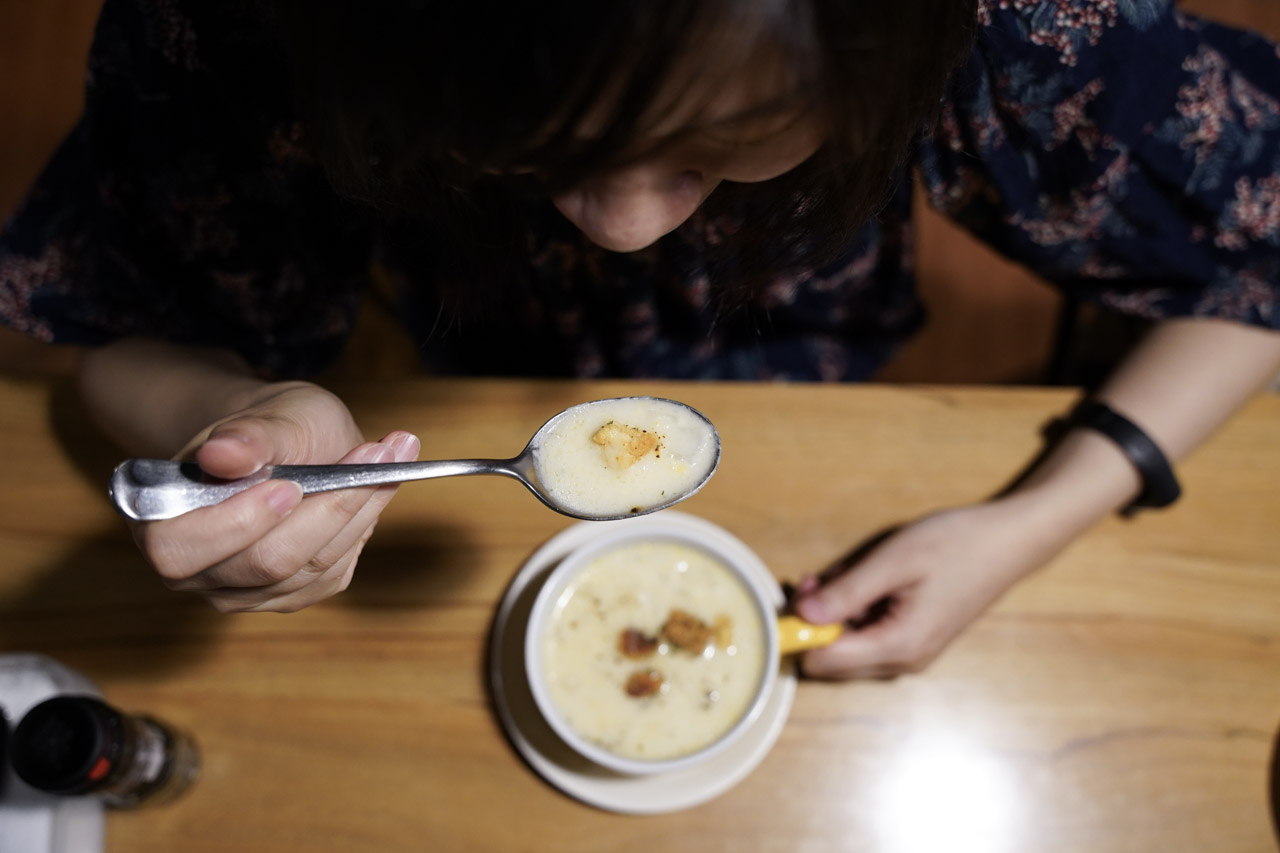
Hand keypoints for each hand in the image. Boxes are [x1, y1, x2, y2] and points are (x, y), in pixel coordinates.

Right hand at [130, 381, 418, 612]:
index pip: (181, 548)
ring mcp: (245, 591)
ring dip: (357, 509)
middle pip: (264, 564)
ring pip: (309, 568)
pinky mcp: (292, 594)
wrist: (286, 444)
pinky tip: (377, 484)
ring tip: (388, 453)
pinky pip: (333, 571)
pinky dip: (363, 523)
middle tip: (371, 454)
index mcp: (160, 523)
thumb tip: (221, 454)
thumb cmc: (268, 429)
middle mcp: (194, 572)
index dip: (237, 522)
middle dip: (326, 508)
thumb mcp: (266, 416)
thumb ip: (246, 437)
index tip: (290, 485)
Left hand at [792, 499, 1053, 679]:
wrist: (1010, 542)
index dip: (801, 634)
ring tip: (846, 574)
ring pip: (849, 648)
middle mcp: (903, 661)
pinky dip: (857, 613)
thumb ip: (847, 592)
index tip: (797, 596)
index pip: (824, 663)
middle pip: (833, 661)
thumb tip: (803, 615)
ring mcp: (911, 654)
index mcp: (899, 646)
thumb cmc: (957, 545)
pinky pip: (870, 637)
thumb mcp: (894, 561)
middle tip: (816, 579)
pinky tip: (866, 581)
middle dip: (816, 622)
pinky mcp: (915, 641)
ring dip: (836, 615)